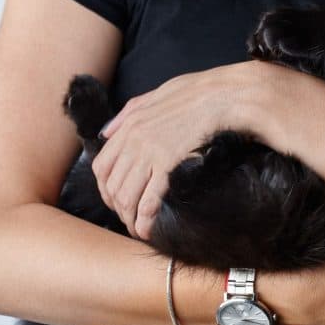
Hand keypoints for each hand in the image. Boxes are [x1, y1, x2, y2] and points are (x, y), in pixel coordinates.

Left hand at [92, 61, 269, 238]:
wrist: (222, 96)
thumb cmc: (197, 93)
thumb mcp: (156, 95)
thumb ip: (128, 113)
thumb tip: (107, 132)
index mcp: (129, 125)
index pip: (102, 166)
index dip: (105, 189)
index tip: (116, 200)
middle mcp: (133, 140)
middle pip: (113, 185)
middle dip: (118, 208)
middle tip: (129, 220)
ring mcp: (149, 153)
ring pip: (127, 196)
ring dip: (130, 219)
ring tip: (138, 230)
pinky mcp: (167, 164)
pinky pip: (148, 199)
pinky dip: (145, 220)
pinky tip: (148, 231)